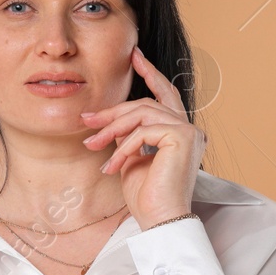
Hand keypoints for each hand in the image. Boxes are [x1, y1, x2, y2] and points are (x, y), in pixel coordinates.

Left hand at [79, 46, 206, 228]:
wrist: (160, 220)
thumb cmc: (146, 196)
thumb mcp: (131, 158)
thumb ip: (127, 136)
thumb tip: (110, 121)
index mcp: (180, 132)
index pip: (164, 94)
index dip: (150, 72)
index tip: (134, 55)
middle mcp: (189, 128)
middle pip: (145, 103)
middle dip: (113, 111)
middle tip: (87, 119)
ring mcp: (189, 131)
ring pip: (142, 113)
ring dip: (112, 129)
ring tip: (93, 145)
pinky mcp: (183, 137)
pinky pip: (144, 131)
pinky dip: (123, 147)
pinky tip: (112, 166)